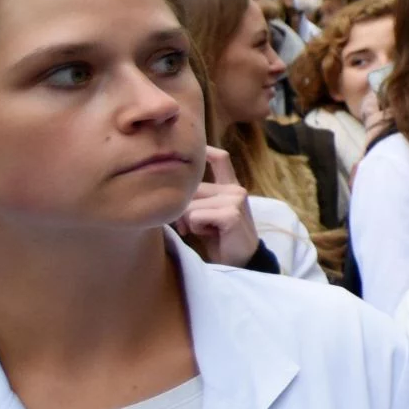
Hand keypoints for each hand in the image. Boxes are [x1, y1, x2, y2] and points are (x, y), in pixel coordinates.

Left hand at [180, 149, 260, 266]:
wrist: (239, 262)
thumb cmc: (219, 238)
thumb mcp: (207, 214)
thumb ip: (196, 198)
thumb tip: (169, 188)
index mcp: (230, 186)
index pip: (221, 159)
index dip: (206, 150)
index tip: (195, 146)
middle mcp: (235, 188)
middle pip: (191, 189)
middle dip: (181, 209)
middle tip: (187, 227)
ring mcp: (236, 199)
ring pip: (190, 204)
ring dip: (188, 222)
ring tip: (202, 231)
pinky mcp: (232, 214)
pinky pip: (196, 216)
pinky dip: (196, 228)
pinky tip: (210, 234)